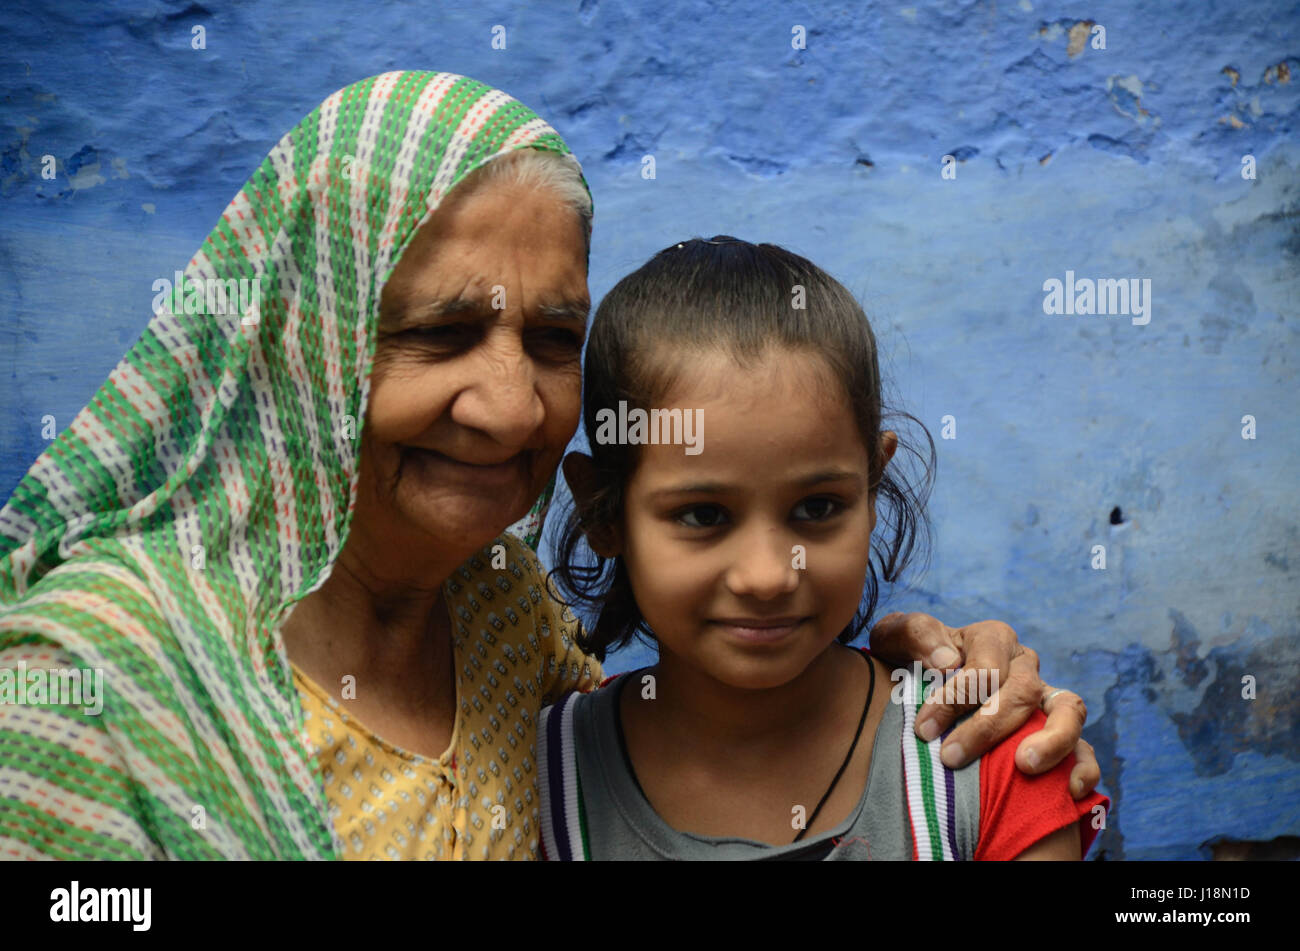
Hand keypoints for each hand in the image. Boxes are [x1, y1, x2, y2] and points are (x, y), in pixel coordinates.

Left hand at [868, 612, 1101, 799]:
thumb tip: (948, 661)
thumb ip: (916, 634)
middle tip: (950, 757)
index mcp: (993, 639)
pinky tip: (1070, 791)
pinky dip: (1084, 767)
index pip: (985, 666)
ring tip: (1023, 766)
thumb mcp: (898, 637)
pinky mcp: (1058, 731)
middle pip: (1021, 691)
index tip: (924, 729)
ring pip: (1069, 711)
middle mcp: (1025, 665)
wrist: (919, 682)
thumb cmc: (910, 661)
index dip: (956, 697)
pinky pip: (1084, 748)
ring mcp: (1046, 698)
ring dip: (1051, 740)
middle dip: (986, 727)